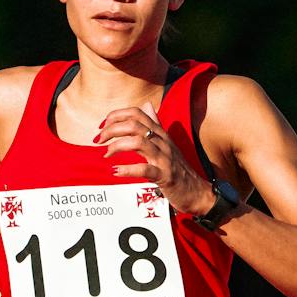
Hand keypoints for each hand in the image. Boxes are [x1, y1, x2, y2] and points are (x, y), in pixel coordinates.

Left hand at [99, 104, 213, 215]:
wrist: (197, 192)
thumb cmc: (179, 169)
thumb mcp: (167, 143)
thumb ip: (156, 124)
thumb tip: (147, 105)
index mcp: (160, 133)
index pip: (137, 112)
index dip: (116, 115)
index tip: (102, 126)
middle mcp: (162, 142)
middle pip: (134, 125)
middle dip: (111, 129)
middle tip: (98, 140)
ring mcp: (164, 159)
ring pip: (138, 142)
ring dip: (116, 146)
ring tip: (106, 154)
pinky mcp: (165, 176)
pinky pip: (144, 169)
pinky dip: (127, 169)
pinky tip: (116, 171)